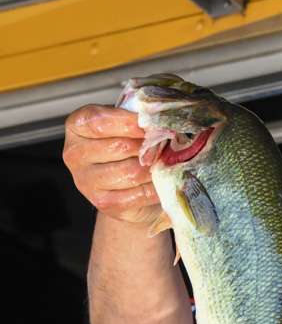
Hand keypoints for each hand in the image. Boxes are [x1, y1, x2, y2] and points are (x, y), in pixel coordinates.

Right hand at [62, 105, 160, 224]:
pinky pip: (140, 193)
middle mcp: (74, 154)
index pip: (99, 120)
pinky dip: (156, 187)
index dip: (130, 122)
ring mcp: (86, 181)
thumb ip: (138, 122)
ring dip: (155, 167)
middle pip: (121, 146)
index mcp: (77, 126)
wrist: (127, 190)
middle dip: (149, 146)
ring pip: (133, 171)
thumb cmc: (128, 151)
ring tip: (163, 162)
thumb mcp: (127, 127)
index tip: (152, 123)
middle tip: (166, 145)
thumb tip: (161, 123)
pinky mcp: (105, 203)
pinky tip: (160, 181)